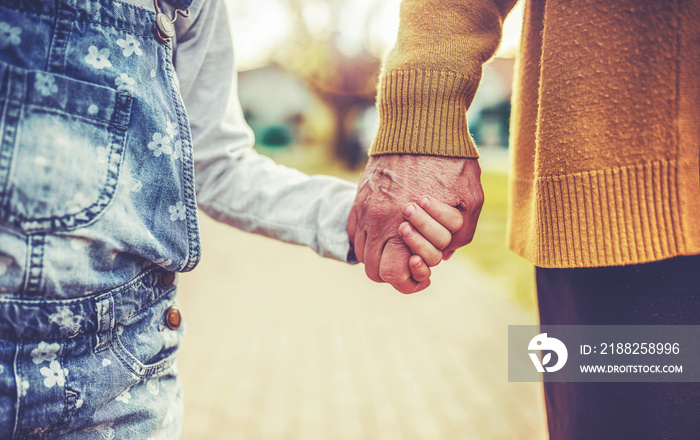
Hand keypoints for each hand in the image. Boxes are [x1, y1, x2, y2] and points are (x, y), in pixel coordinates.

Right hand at [347, 154, 483, 293]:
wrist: (420, 123)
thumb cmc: (450, 160)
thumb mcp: (471, 199)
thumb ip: (461, 233)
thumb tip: (446, 253)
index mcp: (404, 225)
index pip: (392, 274)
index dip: (409, 282)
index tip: (423, 273)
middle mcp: (378, 220)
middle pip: (373, 270)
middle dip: (394, 273)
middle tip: (412, 262)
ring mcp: (364, 208)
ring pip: (361, 253)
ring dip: (379, 256)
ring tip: (399, 247)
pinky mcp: (359, 196)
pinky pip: (354, 231)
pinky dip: (367, 239)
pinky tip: (386, 231)